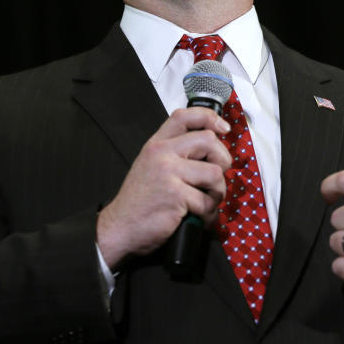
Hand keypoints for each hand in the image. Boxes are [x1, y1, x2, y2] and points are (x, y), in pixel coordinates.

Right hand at [97, 107, 232, 269]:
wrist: (119, 227)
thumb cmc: (140, 200)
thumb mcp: (151, 165)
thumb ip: (174, 153)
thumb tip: (212, 147)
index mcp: (156, 144)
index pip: (185, 117)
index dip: (209, 117)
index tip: (223, 128)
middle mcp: (161, 154)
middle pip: (209, 141)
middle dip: (222, 160)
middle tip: (215, 178)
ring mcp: (168, 173)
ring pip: (215, 173)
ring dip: (218, 192)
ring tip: (206, 201)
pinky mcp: (176, 195)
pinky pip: (208, 201)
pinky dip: (209, 213)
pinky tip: (200, 217)